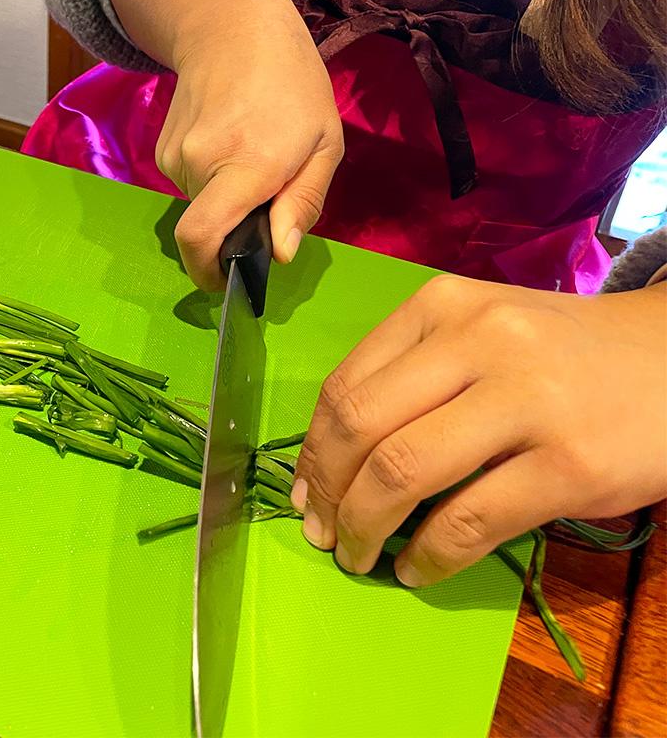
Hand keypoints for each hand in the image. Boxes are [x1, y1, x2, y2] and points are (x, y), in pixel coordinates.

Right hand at [161, 0, 342, 290]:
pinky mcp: (162, 152)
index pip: (202, 236)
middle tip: (267, 193)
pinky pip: (190, 185)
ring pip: (201, 205)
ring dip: (226, 197)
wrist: (233, 30)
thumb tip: (278, 254)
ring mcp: (174, 158)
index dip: (206, 273)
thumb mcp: (324, 143)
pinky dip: (210, 180)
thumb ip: (303, 203)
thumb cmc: (293, 85)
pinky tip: (229, 142)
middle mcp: (201, 164)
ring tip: (251, 154)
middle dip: (236, 227)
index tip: (222, 285)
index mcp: (247, 166)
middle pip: (211, 227)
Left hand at [290, 276, 666, 586]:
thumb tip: (336, 461)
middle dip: (327, 492)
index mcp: (442, 307)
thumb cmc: (565, 354)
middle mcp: (477, 342)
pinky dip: (429, 555)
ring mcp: (526, 400)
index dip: (312, 451)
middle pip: (360, 427)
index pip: (345, 385)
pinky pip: (469, 521)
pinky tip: (417, 569)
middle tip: (321, 533)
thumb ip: (412, 374)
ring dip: (364, 528)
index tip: (305, 493)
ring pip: (403, 472)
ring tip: (357, 556)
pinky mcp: (569, 464)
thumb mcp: (482, 333)